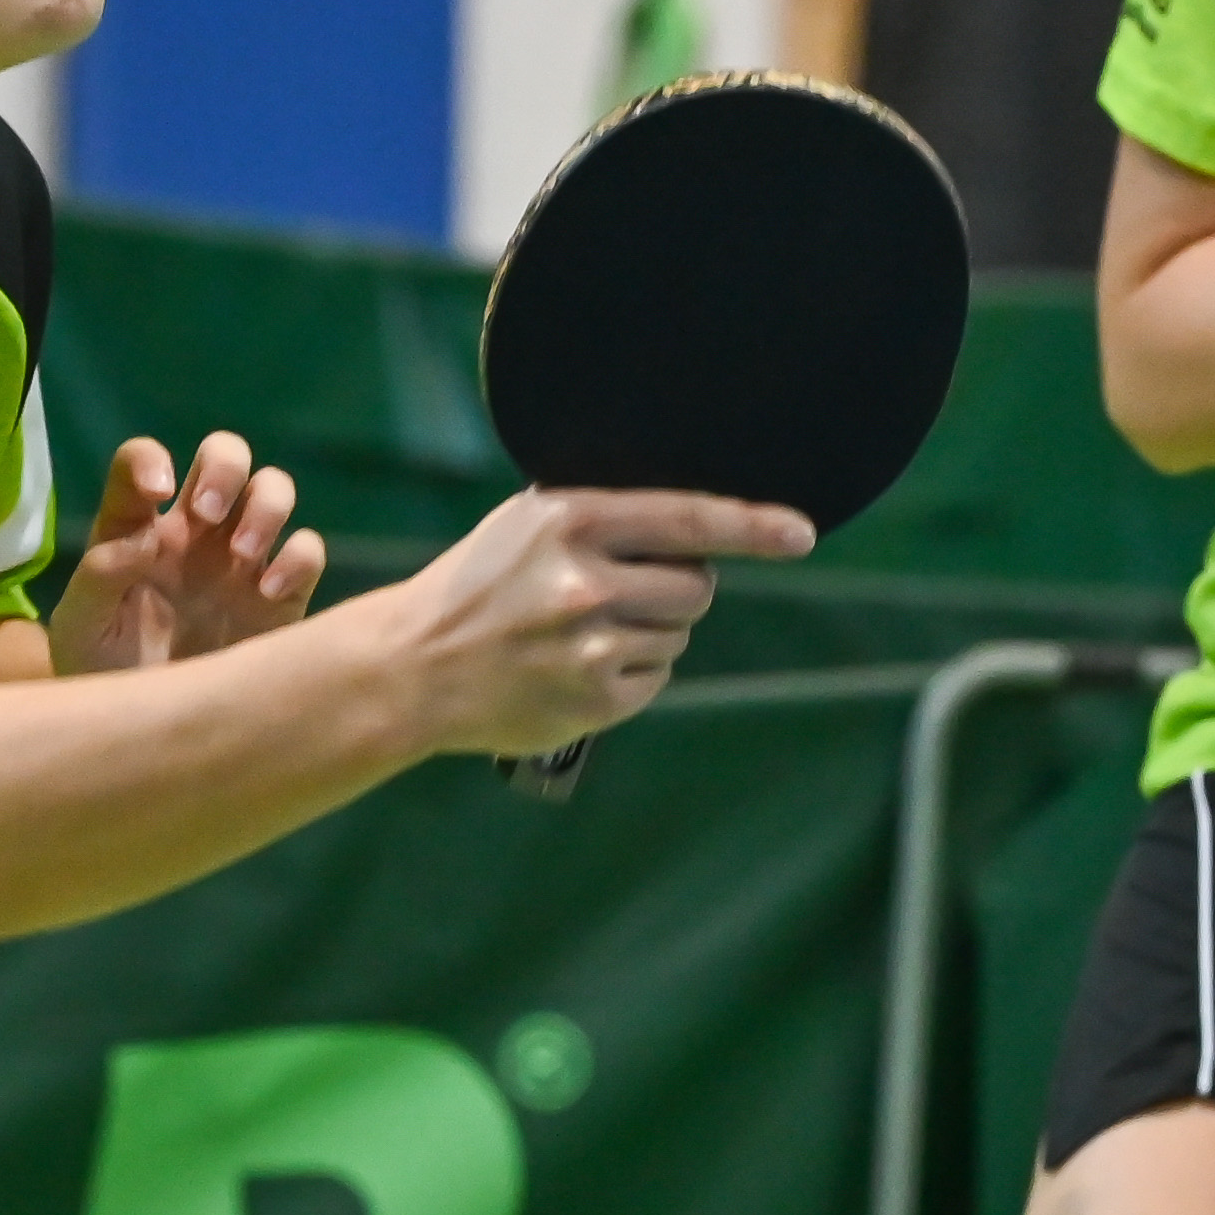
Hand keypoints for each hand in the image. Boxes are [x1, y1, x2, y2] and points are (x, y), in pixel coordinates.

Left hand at [47, 432, 326, 673]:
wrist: (147, 738)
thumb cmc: (101, 673)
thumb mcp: (79, 626)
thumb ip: (98, 574)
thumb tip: (144, 538)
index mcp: (136, 527)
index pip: (142, 462)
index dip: (150, 459)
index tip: (156, 491)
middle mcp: (194, 531)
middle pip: (225, 455)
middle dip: (225, 467)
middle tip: (208, 513)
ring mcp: (241, 560)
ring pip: (273, 489)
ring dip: (265, 504)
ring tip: (243, 552)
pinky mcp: (281, 599)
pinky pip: (308, 550)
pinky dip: (299, 556)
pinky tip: (272, 589)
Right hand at [379, 488, 813, 758]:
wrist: (414, 667)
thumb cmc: (477, 586)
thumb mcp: (526, 525)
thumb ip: (601, 518)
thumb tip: (691, 524)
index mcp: (572, 520)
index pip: (687, 517)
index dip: (753, 526)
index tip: (800, 533)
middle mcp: (587, 581)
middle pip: (695, 586)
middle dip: (675, 590)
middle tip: (619, 594)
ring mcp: (593, 644)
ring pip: (678, 635)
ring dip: (649, 633)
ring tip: (583, 633)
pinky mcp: (596, 697)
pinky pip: (656, 679)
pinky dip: (630, 673)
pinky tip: (578, 666)